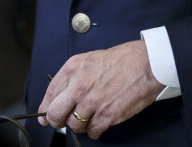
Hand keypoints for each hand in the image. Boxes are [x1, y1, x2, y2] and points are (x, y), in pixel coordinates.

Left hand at [38, 40, 163, 139]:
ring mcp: (93, 102)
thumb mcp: (89, 59)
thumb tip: (59, 96)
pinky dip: (94, 131)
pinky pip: (92, 131)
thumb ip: (73, 77)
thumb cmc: (121, 60)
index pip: (50, 94)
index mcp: (72, 69)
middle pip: (56, 114)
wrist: (146, 64)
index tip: (46, 115)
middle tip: (61, 122)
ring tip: (87, 118)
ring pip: (74, 125)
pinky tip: (99, 123)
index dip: (46, 108)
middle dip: (56, 121)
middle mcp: (79, 86)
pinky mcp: (107, 115)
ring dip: (79, 125)